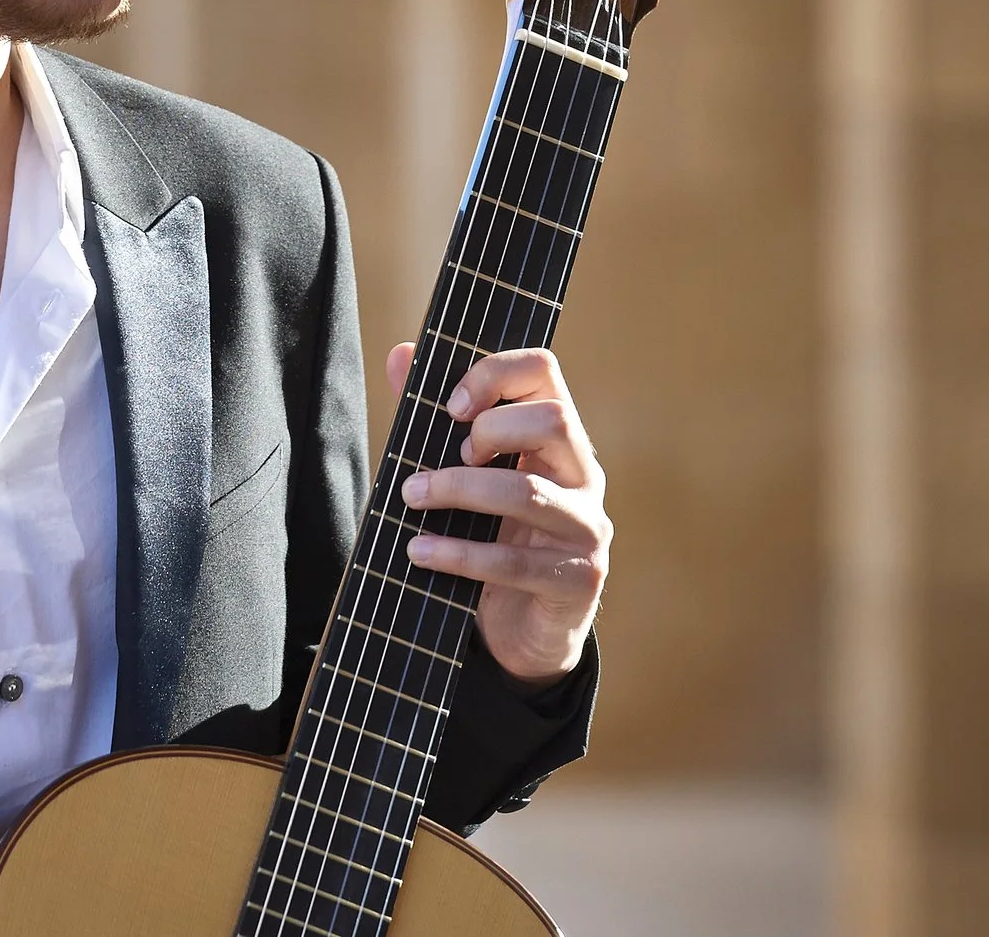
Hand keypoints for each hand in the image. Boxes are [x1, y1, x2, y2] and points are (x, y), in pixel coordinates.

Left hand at [383, 342, 609, 687]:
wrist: (528, 634)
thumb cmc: (497, 540)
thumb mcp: (469, 476)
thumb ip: (436, 419)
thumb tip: (401, 354)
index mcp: (560, 439)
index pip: (545, 371)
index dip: (494, 373)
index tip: (449, 405)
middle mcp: (584, 476)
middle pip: (552, 420)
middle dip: (487, 431)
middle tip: (446, 460)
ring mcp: (587, 530)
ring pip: (527, 493)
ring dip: (458, 491)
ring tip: (412, 497)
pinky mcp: (576, 582)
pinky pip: (513, 562)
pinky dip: (457, 554)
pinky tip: (418, 552)